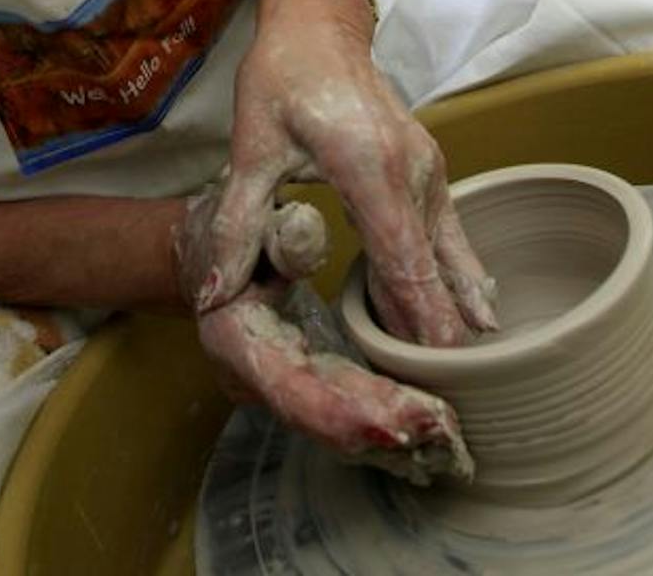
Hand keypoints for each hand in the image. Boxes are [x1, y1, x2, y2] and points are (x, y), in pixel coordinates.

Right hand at [176, 184, 472, 483]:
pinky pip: (343, 414)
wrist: (204, 254)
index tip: (400, 419)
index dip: (347, 411)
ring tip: (448, 435)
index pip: (294, 389)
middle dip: (383, 427)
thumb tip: (307, 229)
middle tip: (444, 428)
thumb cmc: (224, 233)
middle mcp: (253, 379)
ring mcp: (276, 389)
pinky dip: (385, 422)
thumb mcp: (244, 217)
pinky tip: (430, 428)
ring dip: (391, 433)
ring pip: (336, 426)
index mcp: (236, 339)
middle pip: (323, 417)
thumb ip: (277, 230)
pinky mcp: (302, 385)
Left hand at [187, 0, 496, 344]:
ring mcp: (430, 171)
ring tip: (468, 377)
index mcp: (371, 167)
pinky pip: (450, 236)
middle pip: (437, 269)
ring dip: (455, 312)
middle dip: (444, 334)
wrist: (321, 25)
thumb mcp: (249, 146)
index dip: (422, 318)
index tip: (440, 371)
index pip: (404, 258)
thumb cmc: (283, 79)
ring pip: (451, 256)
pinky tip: (473, 320)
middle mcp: (413, 172)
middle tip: (452, 398)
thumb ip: (236, 220)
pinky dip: (457, 280)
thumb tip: (213, 292)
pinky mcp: (431, 173)